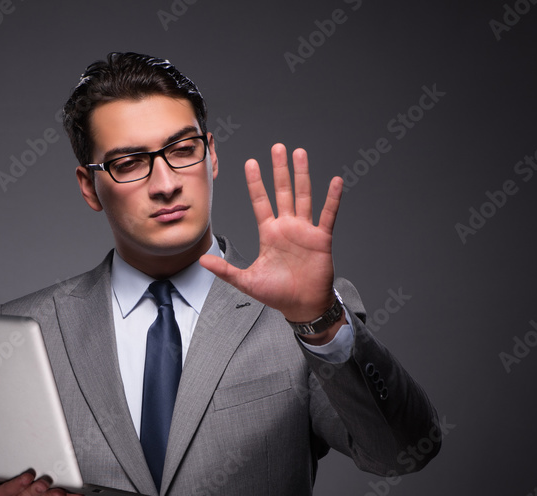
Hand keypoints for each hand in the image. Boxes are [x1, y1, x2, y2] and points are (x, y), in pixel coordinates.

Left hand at [200, 144, 342, 323]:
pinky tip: (334, 181)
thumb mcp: (246, 281)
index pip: (260, 202)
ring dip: (302, 175)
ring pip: (303, 196)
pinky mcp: (321, 238)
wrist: (302, 306)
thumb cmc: (276, 294)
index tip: (250, 163)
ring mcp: (304, 230)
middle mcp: (286, 227)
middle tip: (277, 147)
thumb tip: (201, 261)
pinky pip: (327, 214)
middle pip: (282, 191)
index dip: (255, 183)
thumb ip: (225, 270)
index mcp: (269, 233)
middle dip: (279, 170)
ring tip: (299, 153)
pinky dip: (332, 198)